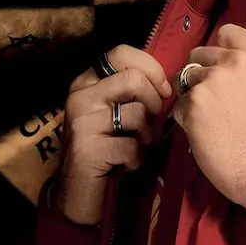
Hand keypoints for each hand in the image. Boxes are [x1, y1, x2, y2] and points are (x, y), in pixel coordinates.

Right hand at [55, 45, 170, 224]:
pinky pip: (133, 146)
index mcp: (87, 82)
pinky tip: (126, 165)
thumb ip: (133, 93)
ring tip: (136, 148)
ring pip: (137, 113)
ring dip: (147, 136)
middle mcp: (80, 95)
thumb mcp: (116, 113)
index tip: (162, 90)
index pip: (121, 53)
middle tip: (150, 125)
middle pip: (134, 79)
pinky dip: (138, 159)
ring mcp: (82, 120)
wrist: (78, 192)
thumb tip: (167, 84)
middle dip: (154, 103)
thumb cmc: (105, 148)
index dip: (150, 68)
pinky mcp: (88, 148)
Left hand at [172, 24, 245, 214]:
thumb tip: (240, 65)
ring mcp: (212, 81)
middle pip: (199, 54)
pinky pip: (178, 105)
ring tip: (207, 120)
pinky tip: (201, 133)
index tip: (218, 67)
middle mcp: (236, 62)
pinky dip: (185, 119)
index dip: (218, 50)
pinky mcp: (193, 103)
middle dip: (200, 74)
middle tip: (210, 100)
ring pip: (185, 79)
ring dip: (191, 97)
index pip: (227, 32)